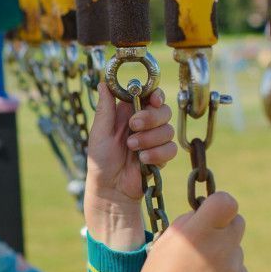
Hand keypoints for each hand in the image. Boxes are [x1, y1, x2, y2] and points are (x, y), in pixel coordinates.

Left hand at [83, 82, 175, 250]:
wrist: (110, 189)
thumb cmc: (100, 161)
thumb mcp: (99, 132)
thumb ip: (105, 108)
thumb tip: (103, 82)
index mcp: (128, 113)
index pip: (149, 95)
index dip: (155, 94)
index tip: (153, 99)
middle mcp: (144, 123)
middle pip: (163, 110)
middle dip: (150, 118)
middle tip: (134, 126)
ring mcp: (154, 140)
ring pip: (168, 129)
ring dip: (150, 139)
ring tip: (133, 149)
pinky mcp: (162, 155)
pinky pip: (171, 148)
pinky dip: (157, 154)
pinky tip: (143, 160)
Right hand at [134, 192, 247, 271]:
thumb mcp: (165, 242)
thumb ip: (189, 222)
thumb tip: (205, 213)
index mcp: (199, 232)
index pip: (227, 202)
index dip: (218, 202)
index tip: (208, 210)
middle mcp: (221, 248)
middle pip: (238, 222)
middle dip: (224, 226)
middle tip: (205, 238)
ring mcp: (234, 269)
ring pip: (236, 248)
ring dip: (222, 253)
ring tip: (198, 271)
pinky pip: (239, 270)